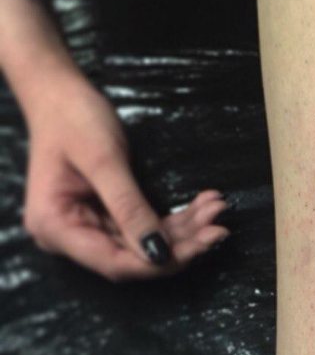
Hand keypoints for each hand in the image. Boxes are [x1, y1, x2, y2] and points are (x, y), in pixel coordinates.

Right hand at [23, 72, 228, 280]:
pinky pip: (145, 226)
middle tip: (218, 228)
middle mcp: (69, 236)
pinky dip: (176, 219)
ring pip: (146, 242)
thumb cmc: (72, 119)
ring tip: (216, 209)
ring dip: (184, 230)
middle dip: (180, 244)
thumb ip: (129, 209)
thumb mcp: (104, 161)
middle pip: (133, 256)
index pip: (114, 263)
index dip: (159, 262)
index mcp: (55, 228)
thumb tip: (158, 253)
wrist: (58, 92)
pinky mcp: (106, 216)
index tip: (200, 246)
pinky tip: (202, 205)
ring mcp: (88, 227)